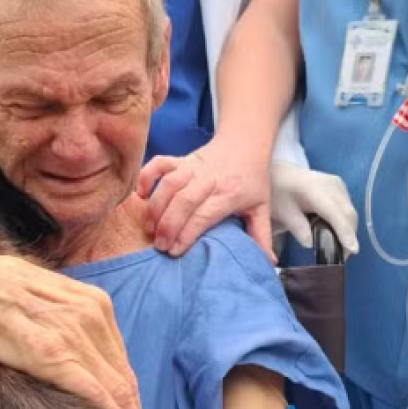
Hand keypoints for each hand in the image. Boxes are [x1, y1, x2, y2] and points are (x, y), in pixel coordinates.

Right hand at [0, 255, 146, 408]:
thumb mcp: (48, 297)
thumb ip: (70, 320)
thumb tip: (82, 351)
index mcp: (93, 303)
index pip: (120, 358)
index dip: (130, 393)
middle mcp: (91, 315)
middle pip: (123, 375)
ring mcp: (74, 333)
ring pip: (115, 385)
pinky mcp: (53, 352)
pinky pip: (92, 389)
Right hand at [138, 138, 272, 259]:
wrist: (246, 143)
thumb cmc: (252, 179)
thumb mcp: (261, 208)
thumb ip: (262, 236)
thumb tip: (267, 265)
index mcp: (229, 194)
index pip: (204, 215)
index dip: (187, 234)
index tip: (174, 251)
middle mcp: (208, 179)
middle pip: (183, 201)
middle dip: (168, 225)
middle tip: (159, 245)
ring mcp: (192, 167)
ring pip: (168, 184)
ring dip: (155, 206)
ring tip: (148, 227)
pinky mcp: (180, 159)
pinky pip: (159, 163)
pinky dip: (146, 176)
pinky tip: (140, 195)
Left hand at [270, 162, 359, 254]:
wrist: (279, 173)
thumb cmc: (278, 191)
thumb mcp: (282, 211)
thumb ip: (297, 226)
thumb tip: (310, 243)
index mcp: (315, 189)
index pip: (334, 213)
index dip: (344, 232)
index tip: (352, 249)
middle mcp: (332, 185)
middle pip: (347, 214)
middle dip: (349, 236)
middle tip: (342, 257)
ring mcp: (338, 184)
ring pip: (350, 212)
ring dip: (349, 230)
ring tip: (341, 249)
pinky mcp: (340, 187)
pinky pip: (347, 207)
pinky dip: (346, 222)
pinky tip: (339, 234)